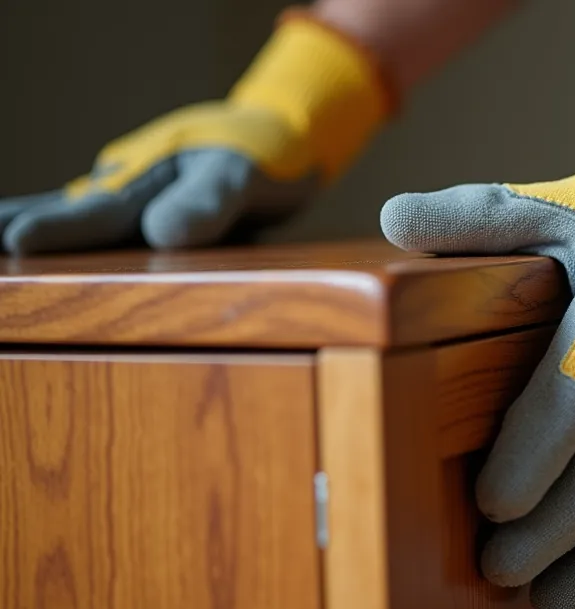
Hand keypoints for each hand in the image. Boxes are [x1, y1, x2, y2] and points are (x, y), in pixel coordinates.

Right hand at [0, 11, 387, 254]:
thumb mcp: (245, 174)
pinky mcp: (145, 209)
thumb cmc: (264, 153)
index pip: (98, 213)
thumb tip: (162, 232)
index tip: (17, 240)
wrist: (281, 135)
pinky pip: (101, 224)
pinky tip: (28, 240)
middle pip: (67, 213)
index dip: (61, 230)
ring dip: (32, 227)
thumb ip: (208, 201)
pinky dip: (66, 231)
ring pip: (75, 216)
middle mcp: (127, 188)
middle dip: (21, 225)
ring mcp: (131, 196)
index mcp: (146, 181)